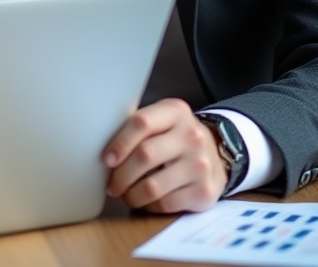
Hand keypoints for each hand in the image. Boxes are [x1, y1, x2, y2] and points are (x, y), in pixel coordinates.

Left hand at [102, 98, 229, 212]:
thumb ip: (139, 126)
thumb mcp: (163, 119)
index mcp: (175, 112)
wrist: (218, 152)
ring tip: (125, 194)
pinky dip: (150, 206)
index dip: (119, 142)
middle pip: (145, 155)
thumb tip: (99, 144)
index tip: (106, 159)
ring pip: (153, 185)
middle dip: (121, 174)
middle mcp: (191, 136)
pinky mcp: (205, 192)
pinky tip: (146, 201)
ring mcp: (200, 165)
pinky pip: (167, 204)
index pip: (141, 122)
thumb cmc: (177, 135)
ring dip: (132, 195)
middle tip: (112, 185)